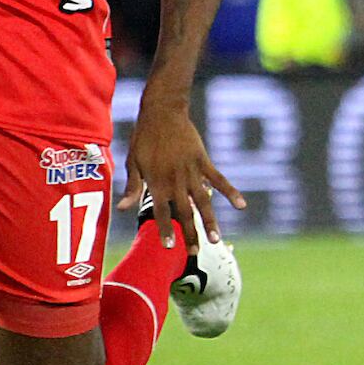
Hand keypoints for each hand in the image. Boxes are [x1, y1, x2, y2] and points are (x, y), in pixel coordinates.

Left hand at [119, 102, 245, 251]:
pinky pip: (219, 179)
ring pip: (203, 201)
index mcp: (157, 182)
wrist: (162, 111)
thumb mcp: (133, 162)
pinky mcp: (203, 161)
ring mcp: (191, 171)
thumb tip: (122, 209)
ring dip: (210, 221)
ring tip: (216, 239)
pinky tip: (241, 205)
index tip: (170, 247)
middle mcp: (175, 180)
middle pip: (184, 212)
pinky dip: (231, 192)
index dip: (165, 230)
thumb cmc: (143, 137)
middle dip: (190, 234)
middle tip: (195, 253)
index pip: (161, 212)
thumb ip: (132, 187)